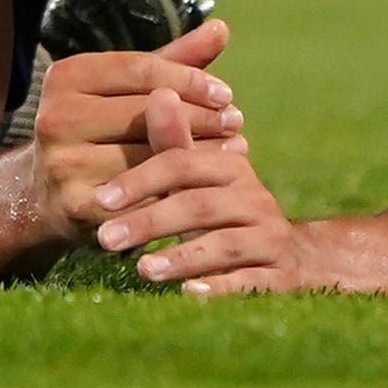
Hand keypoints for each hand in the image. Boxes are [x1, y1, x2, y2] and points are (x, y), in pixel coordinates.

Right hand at [28, 19, 244, 242]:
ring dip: (196, 153)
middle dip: (197, 116)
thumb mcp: (126, 89)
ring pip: (146, 155)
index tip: (226, 93)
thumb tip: (222, 27)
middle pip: (144, 112)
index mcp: (66, 76)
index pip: (140, 69)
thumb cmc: (99, 128)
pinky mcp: (76, 205)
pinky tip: (207, 183)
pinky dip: (179, 188)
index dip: (188, 79)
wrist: (46, 194)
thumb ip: (173, 60)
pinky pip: (141, 195)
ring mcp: (62, 163)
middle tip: (236, 121)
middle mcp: (56, 116)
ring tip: (233, 149)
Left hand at [93, 85, 305, 295]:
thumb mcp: (196, 180)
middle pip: (199, 204)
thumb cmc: (221, 212)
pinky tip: (189, 293)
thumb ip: (172, 143)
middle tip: (106, 239)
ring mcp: (270, 238)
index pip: (182, 163)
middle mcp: (255, 198)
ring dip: (181, 256)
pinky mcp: (279, 276)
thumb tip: (157, 93)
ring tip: (142, 269)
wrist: (286, 256)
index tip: (102, 200)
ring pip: (225, 244)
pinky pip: (249, 282)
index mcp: (231, 166)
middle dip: (149, 221)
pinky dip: (220, 287)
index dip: (141, 180)